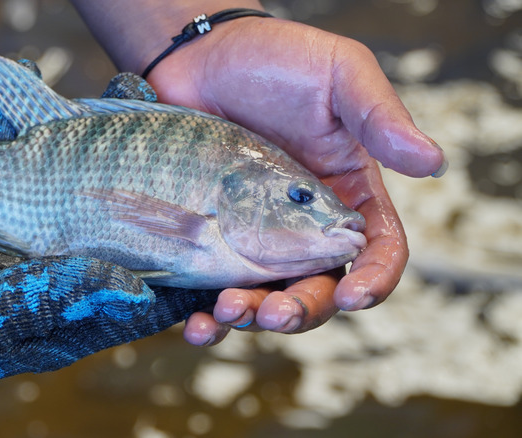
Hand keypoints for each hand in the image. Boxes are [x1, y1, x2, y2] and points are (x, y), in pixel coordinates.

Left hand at [144, 16, 446, 341]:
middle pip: (317, 287)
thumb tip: (433, 162)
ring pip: (265, 296)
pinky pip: (212, 288)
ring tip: (227, 312)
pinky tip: (197, 325)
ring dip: (251, 316)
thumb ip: (379, 117)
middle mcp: (303, 226)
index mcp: (346, 195)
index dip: (375, 280)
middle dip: (301, 310)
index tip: (353, 295)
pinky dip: (208, 318)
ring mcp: (253, 235)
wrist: (197, 56)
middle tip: (274, 313)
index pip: (376, 250)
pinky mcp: (209, 239)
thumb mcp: (338, 75)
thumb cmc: (273, 59)